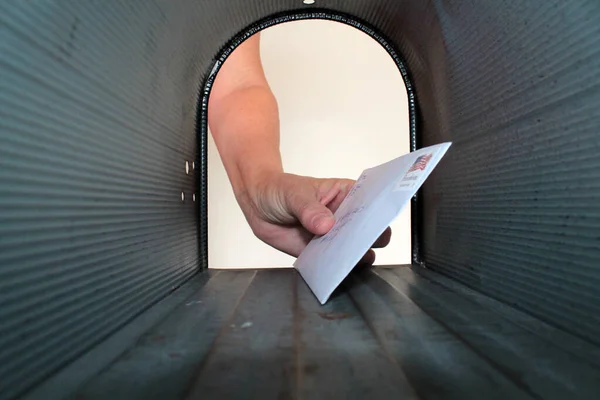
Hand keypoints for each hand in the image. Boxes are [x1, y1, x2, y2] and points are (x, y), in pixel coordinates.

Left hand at [236, 172, 391, 264]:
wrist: (257, 203)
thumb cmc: (280, 189)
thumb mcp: (293, 194)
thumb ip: (309, 209)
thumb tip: (326, 225)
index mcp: (347, 195)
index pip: (371, 203)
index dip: (378, 213)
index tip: (376, 223)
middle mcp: (346, 217)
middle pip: (369, 231)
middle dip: (367, 239)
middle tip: (358, 244)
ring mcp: (335, 236)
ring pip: (354, 251)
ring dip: (353, 257)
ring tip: (346, 258)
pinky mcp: (321, 253)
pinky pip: (333, 263)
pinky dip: (334, 268)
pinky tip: (332, 269)